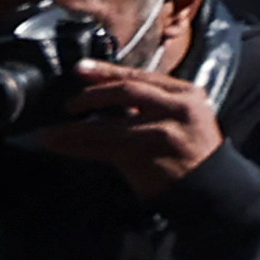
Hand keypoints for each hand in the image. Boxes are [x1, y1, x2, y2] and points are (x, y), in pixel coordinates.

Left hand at [20, 58, 225, 198]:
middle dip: (92, 93)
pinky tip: (55, 144)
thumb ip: (154, 103)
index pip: (141, 75)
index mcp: (186, 93)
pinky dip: (74, 146)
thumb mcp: (184, 118)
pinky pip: (100, 148)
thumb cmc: (191, 154)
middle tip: (67, 104)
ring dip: (71, 128)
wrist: (211, 190)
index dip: (107, 71)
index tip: (81, 69)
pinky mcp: (143, 154)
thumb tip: (108, 93)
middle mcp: (176, 107)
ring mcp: (160, 130)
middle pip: (126, 90)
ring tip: (47, 132)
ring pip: (107, 123)